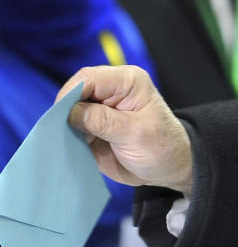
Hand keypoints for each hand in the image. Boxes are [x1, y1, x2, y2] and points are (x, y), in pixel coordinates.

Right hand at [61, 65, 193, 195]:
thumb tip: (71, 112)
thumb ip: (104, 121)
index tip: (60, 117)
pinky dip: (66, 137)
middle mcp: (111, 91)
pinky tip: (67, 149)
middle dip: (64, 112)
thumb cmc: (162, 146)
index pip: (89, 78)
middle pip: (75, 92)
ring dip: (63, 127)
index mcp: (127, 81)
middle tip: (61, 134)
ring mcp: (100, 109)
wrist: (168, 167)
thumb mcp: (136, 134)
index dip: (71, 94)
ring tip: (65, 144)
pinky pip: (70, 128)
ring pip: (68, 111)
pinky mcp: (92, 127)